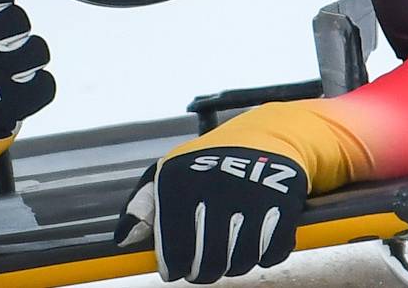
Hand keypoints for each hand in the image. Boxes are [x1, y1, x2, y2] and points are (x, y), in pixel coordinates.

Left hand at [114, 147, 307, 283]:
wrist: (266, 135)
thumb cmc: (210, 163)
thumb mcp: (170, 173)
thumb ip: (143, 206)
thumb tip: (123, 240)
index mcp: (181, 182)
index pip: (174, 253)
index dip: (175, 268)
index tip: (177, 268)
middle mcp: (215, 187)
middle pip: (208, 265)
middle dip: (204, 271)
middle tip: (205, 264)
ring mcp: (252, 195)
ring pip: (241, 263)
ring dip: (235, 264)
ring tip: (230, 250)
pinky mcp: (284, 201)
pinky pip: (272, 253)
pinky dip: (266, 255)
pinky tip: (258, 238)